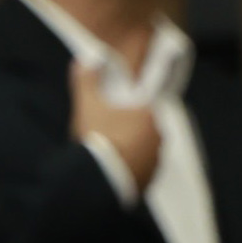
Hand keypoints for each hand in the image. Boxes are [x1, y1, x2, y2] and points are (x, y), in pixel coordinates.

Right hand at [70, 66, 161, 192]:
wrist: (98, 181)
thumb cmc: (98, 138)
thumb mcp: (87, 106)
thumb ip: (86, 81)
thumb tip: (83, 59)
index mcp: (149, 115)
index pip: (144, 109)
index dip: (127, 114)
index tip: (112, 120)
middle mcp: (158, 137)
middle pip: (145, 131)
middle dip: (131, 134)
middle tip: (108, 140)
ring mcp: (155, 162)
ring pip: (145, 153)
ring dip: (132, 154)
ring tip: (110, 160)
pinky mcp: (149, 183)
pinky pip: (141, 173)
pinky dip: (131, 173)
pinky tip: (114, 175)